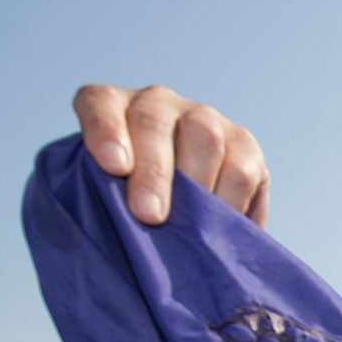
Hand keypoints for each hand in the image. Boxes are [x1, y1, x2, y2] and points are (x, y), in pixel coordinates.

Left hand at [72, 84, 269, 226]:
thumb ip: (100, 206)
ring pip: (205, 139)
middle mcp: (156, 104)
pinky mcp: (243, 144)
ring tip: (192, 226)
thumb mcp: (103, 204)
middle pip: (153, 122)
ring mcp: (203, 119)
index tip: (113, 167)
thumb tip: (105, 238)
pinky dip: (231, 201)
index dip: (104, 130)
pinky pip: (241, 169)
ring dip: (197, 184)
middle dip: (153, 171)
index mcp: (111, 108)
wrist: (178, 218)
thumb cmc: (128, 214)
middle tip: (149, 215)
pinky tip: (219, 227)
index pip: (98, 104)